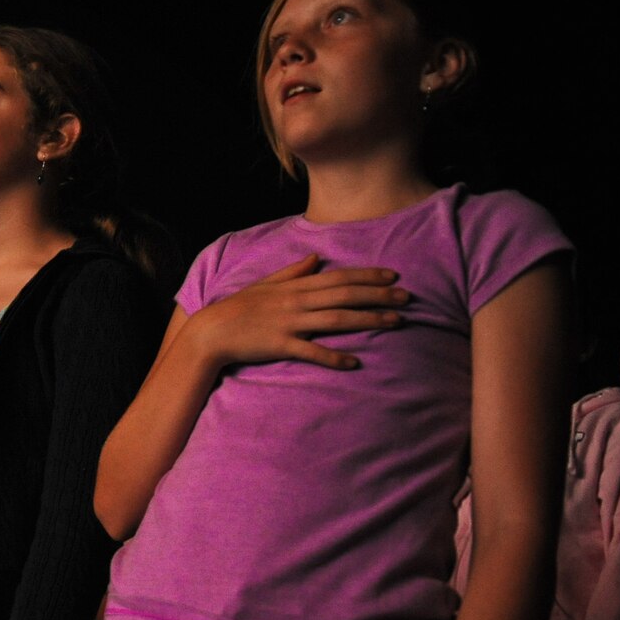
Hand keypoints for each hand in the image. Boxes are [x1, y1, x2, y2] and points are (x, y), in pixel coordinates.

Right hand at [188, 255, 407, 371]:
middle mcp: (296, 302)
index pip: (338, 277)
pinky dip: (333, 357)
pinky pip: (312, 351)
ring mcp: (289, 323)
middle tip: (407, 298)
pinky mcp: (281, 345)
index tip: (393, 276)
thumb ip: (292, 271)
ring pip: (336, 320)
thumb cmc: (238, 307)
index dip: (367, 276)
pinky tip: (354, 362)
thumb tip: (316, 258)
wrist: (212, 332)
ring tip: (394, 322)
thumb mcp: (265, 284)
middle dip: (378, 296)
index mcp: (294, 286)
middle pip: (344, 296)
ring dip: (367, 320)